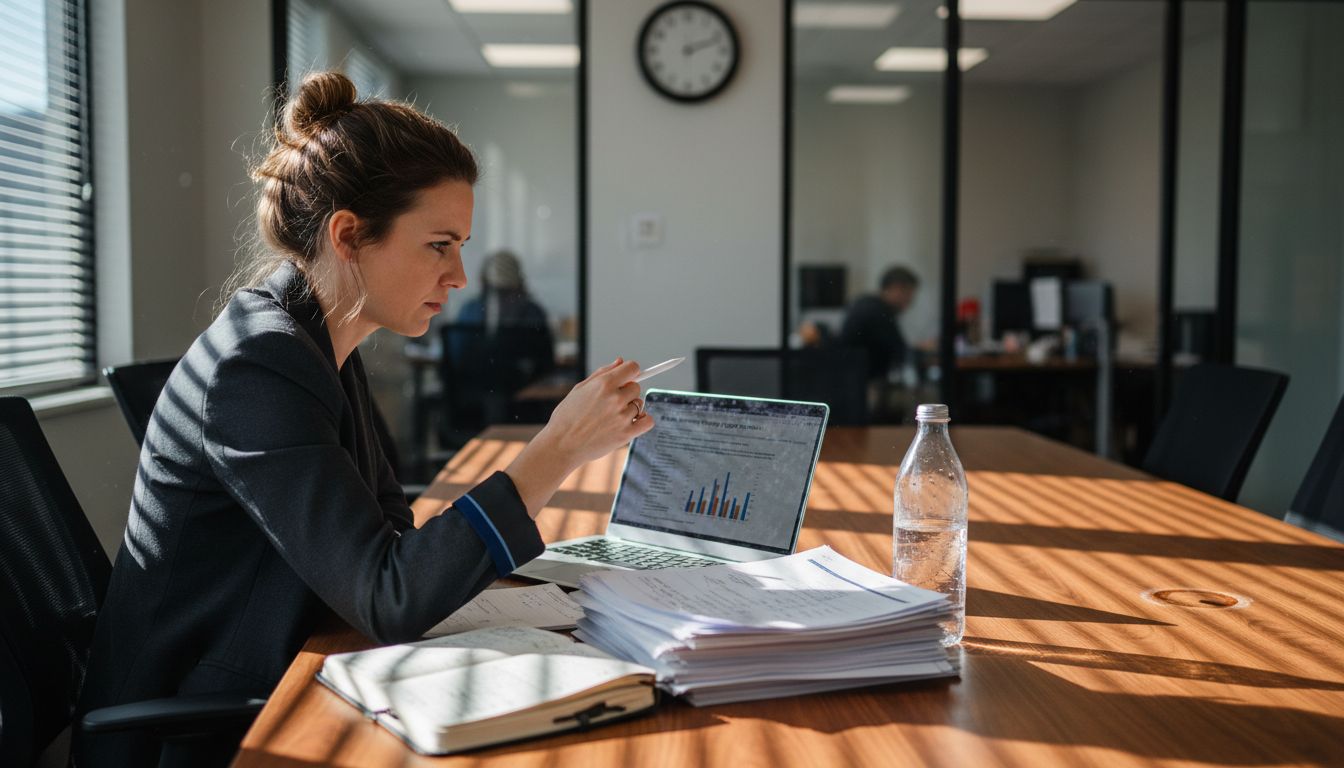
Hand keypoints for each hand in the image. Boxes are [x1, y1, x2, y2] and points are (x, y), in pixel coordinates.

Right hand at [540, 357, 654, 467]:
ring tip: (611, 416)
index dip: (630, 372)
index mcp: (604, 384)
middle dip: (626, 392)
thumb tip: (621, 361)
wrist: (561, 445)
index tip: (626, 378)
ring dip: (629, 408)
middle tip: (610, 402)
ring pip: (639, 404)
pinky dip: (642, 421)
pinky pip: (648, 421)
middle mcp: (615, 398)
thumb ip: (603, 373)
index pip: (633, 368)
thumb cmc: (567, 416)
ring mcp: (622, 417)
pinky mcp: (626, 434)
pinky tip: (630, 422)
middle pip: (636, 387)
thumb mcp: (580, 389)